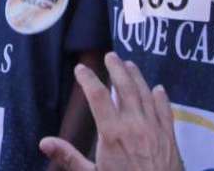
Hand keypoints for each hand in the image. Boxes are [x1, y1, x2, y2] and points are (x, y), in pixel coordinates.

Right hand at [39, 53, 182, 170]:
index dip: (87, 79)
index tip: (80, 69)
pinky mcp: (169, 138)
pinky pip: (165, 110)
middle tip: (110, 56)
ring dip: (137, 77)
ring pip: (146, 94)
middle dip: (116, 68)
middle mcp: (134, 126)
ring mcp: (154, 130)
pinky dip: (161, 97)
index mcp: (112, 134)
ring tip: (130, 65)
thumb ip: (69, 157)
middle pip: (125, 87)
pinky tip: (158, 89)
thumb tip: (44, 143)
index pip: (97, 95)